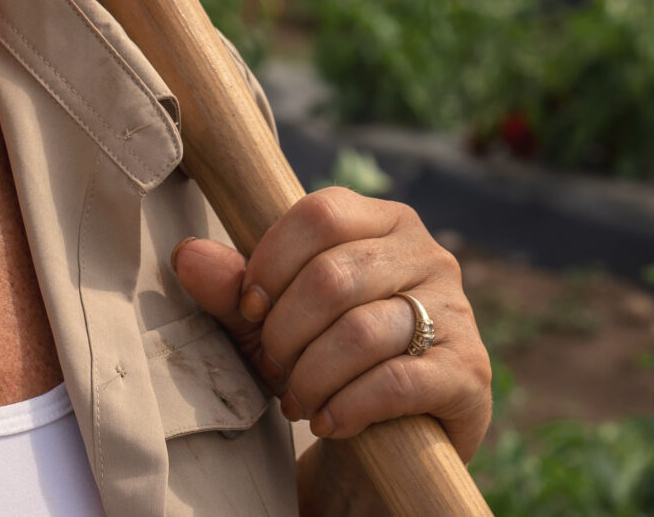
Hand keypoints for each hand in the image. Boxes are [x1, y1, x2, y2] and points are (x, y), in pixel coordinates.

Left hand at [171, 189, 490, 460]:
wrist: (395, 441)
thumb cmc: (330, 362)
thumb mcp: (275, 323)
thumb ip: (235, 290)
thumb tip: (187, 256)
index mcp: (385, 223)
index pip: (320, 213)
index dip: (271, 261)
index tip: (249, 309)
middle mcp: (428, 255)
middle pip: (333, 276)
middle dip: (285, 333)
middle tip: (272, 368)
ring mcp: (454, 312)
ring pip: (361, 331)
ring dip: (311, 375)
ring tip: (297, 401)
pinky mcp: (467, 371)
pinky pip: (395, 381)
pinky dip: (349, 405)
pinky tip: (329, 422)